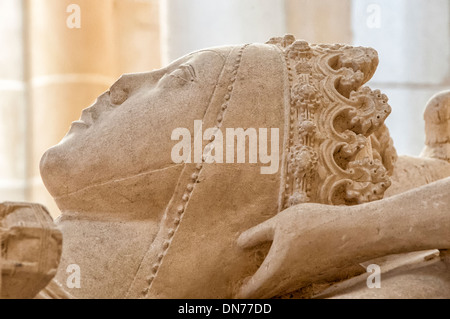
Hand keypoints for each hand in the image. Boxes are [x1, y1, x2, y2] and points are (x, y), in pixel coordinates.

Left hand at [236, 203, 351, 297]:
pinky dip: (279, 279)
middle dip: (250, 291)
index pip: (251, 292)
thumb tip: (238, 244)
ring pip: (278, 289)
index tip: (228, 290)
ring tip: (253, 276)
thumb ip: (257, 234)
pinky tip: (278, 265)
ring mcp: (304, 279)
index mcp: (275, 271)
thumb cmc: (314, 225)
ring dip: (265, 285)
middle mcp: (289, 281)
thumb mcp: (279, 223)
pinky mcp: (315, 274)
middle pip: (264, 294)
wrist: (354, 233)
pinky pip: (291, 282)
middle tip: (237, 285)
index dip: (238, 293)